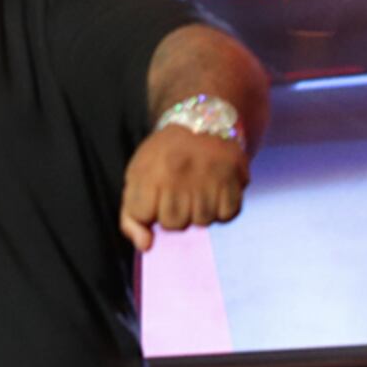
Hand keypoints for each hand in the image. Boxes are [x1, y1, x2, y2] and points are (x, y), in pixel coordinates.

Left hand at [118, 123, 249, 253]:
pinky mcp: (235, 179)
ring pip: (202, 221)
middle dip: (175, 213)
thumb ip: (131, 216)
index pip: (143, 217)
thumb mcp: (137, 175)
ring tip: (199, 186)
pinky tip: (216, 188)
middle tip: (179, 189)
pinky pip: (227, 215)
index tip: (154, 193)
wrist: (203, 120)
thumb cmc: (165, 155)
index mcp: (150, 172)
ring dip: (200, 210)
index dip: (148, 209)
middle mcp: (179, 174)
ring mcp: (209, 177)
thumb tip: (145, 246)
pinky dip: (222, 207)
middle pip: (174, 224)